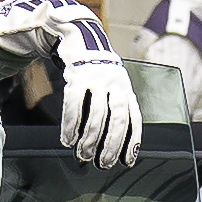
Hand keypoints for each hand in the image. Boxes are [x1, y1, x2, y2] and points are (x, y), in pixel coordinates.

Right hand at [57, 51, 140, 171]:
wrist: (81, 38)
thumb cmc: (97, 72)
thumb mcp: (113, 87)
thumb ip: (115, 109)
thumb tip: (113, 144)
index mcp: (126, 90)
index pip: (134, 119)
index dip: (132, 142)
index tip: (126, 161)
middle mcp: (116, 84)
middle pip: (118, 119)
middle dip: (111, 144)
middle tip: (102, 163)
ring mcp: (97, 80)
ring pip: (96, 115)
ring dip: (89, 139)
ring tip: (83, 154)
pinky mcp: (77, 76)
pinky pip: (74, 104)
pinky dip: (71, 125)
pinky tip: (68, 139)